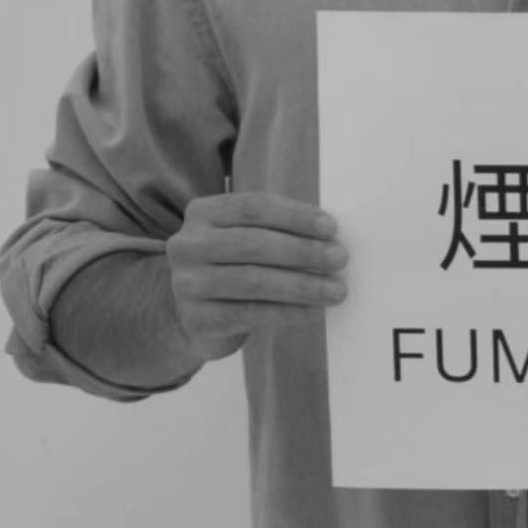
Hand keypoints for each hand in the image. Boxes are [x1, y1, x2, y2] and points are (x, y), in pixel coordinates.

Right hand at [165, 192, 347, 362]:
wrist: (194, 317)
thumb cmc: (233, 269)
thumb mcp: (243, 239)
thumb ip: (276, 230)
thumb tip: (330, 237)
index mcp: (202, 213)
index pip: (252, 207)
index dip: (294, 216)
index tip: (331, 227)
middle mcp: (188, 245)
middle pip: (253, 244)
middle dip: (303, 251)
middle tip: (340, 258)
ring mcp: (187, 284)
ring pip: (253, 281)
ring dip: (302, 285)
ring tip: (336, 290)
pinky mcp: (197, 320)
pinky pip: (250, 314)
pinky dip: (287, 313)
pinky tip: (313, 312)